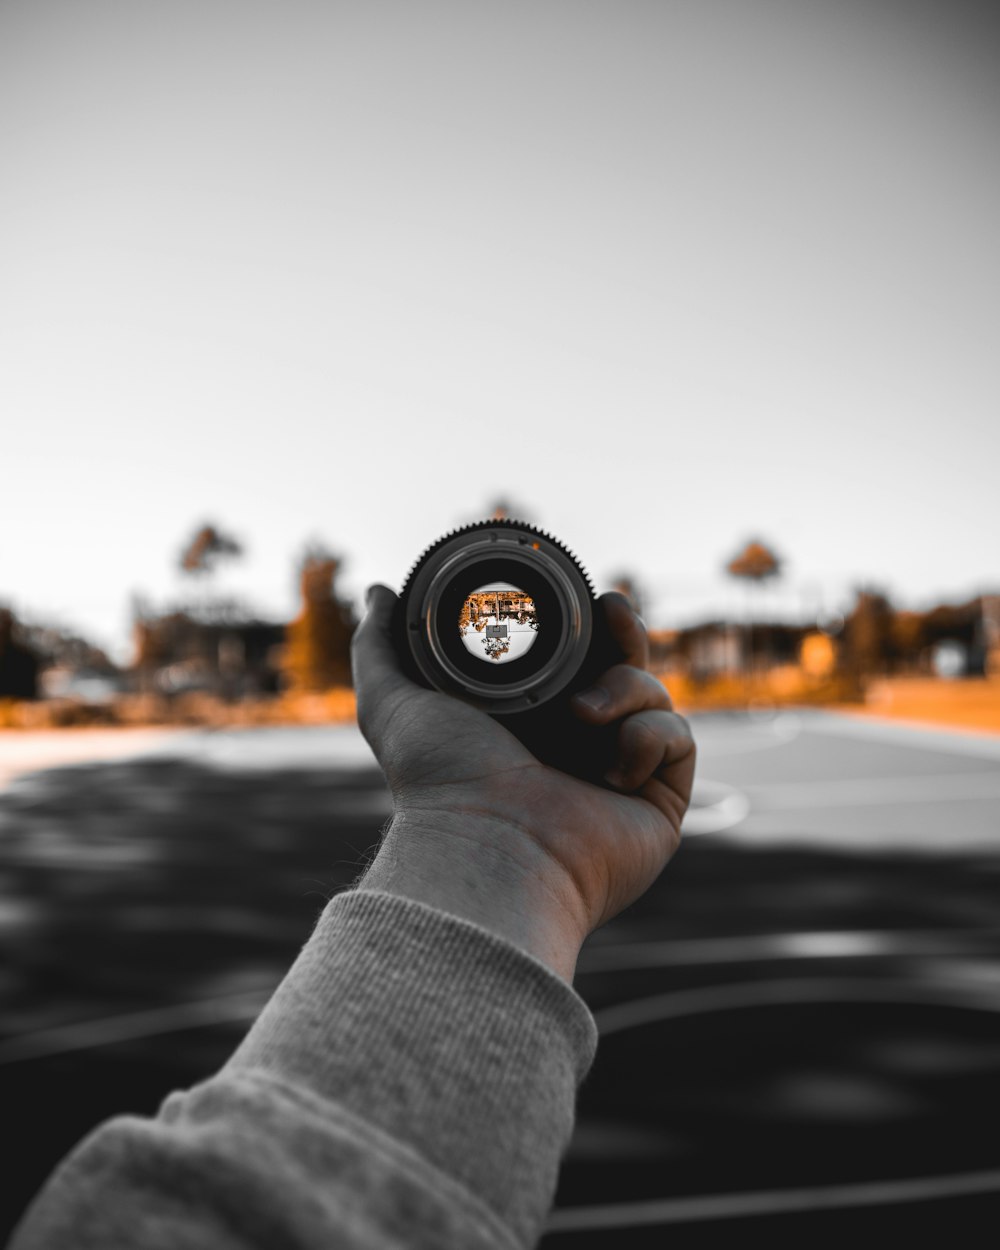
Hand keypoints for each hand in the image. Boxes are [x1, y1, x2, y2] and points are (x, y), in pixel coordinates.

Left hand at [352, 585, 695, 980]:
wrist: (489, 846)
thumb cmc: (439, 783)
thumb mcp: (395, 702)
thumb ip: (379, 645)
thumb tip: (379, 592)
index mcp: (531, 723)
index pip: (575, 659)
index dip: (585, 624)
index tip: (582, 598)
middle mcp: (579, 746)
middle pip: (625, 668)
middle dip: (624, 634)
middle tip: (611, 611)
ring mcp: (622, 773)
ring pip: (653, 696)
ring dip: (626, 688)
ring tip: (584, 715)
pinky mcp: (659, 802)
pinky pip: (678, 741)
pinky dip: (650, 738)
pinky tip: (613, 766)